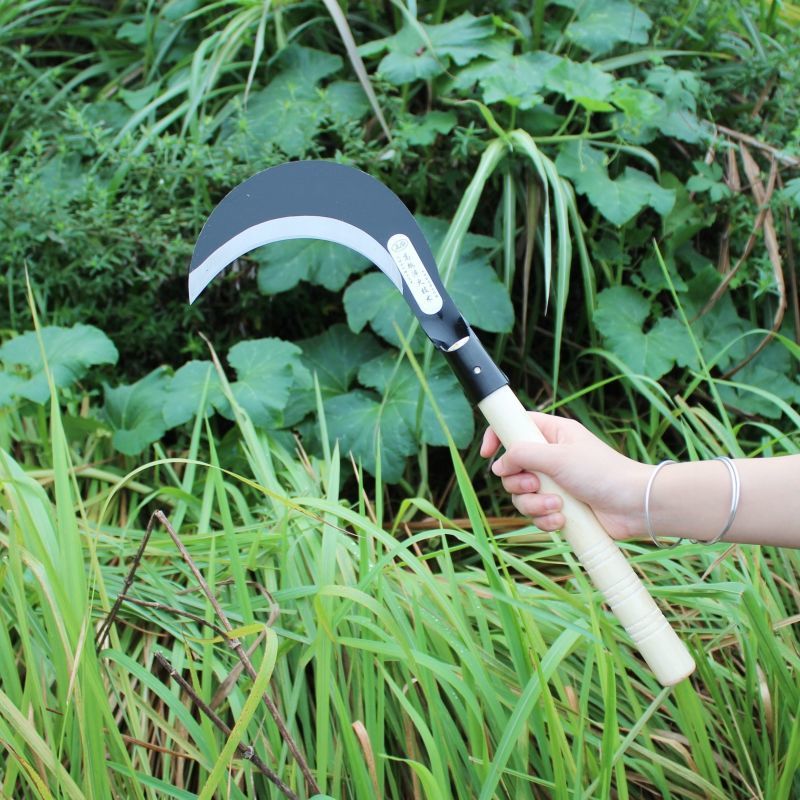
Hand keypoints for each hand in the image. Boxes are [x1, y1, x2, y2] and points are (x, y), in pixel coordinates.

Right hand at [480, 412, 652, 539]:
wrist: (633, 506)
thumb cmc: (603, 472)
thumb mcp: (558, 456)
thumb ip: (523, 454)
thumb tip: (498, 465)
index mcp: (553, 434)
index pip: (515, 427)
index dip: (496, 437)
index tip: (486, 453)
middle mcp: (551, 457)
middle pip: (512, 467)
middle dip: (519, 482)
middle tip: (536, 484)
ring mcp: (554, 484)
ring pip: (521, 495)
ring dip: (534, 504)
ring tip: (556, 506)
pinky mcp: (559, 508)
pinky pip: (536, 514)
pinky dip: (545, 519)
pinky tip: (562, 520)